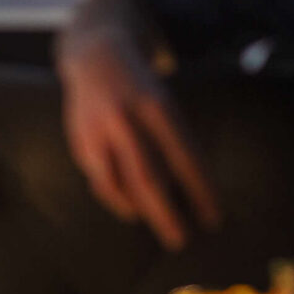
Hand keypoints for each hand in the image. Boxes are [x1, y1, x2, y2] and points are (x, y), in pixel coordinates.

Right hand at [56, 15, 219, 249]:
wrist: (93, 53)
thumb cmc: (140, 86)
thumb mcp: (162, 101)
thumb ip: (172, 139)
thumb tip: (194, 189)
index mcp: (155, 105)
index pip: (183, 156)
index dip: (200, 190)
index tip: (214, 218)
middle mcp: (125, 118)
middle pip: (148, 177)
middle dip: (166, 213)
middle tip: (181, 240)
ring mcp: (98, 130)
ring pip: (119, 183)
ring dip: (139, 209)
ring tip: (158, 224)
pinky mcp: (79, 140)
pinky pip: (100, 179)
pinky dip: (116, 197)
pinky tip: (130, 207)